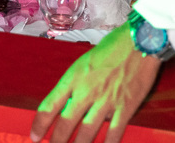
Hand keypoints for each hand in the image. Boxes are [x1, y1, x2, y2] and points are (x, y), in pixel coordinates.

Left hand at [29, 24, 160, 142]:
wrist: (139, 42)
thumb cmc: (112, 48)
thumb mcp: (84, 62)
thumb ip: (75, 84)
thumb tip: (67, 104)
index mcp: (74, 77)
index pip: (50, 105)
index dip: (40, 124)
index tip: (34, 135)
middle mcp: (86, 90)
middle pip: (65, 123)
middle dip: (56, 140)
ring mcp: (106, 100)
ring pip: (87, 132)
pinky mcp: (125, 106)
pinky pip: (114, 132)